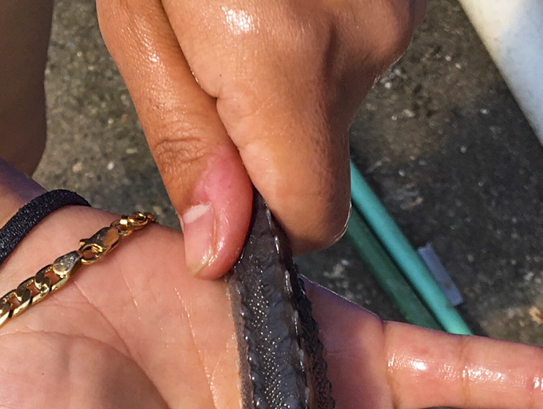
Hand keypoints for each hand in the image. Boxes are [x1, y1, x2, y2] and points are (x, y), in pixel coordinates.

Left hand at [97, 0, 422, 274]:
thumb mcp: (139, 19)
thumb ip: (184, 139)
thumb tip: (221, 249)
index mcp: (284, 55)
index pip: (311, 219)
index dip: (265, 225)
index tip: (219, 192)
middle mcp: (361, 43)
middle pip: (322, 166)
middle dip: (265, 143)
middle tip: (208, 66)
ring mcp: (395, 17)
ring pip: (336, 115)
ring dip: (287, 93)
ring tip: (238, 14)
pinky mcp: (403, 1)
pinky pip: (352, 66)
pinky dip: (311, 51)